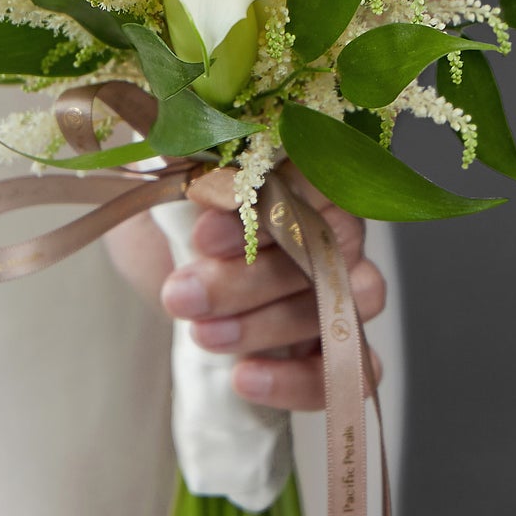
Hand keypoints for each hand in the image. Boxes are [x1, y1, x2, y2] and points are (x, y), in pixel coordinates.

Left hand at [103, 166, 385, 411]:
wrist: (167, 282)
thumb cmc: (172, 222)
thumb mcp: (160, 186)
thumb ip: (174, 158)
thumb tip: (166, 134)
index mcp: (305, 175)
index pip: (316, 178)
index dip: (266, 207)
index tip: (202, 231)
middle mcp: (337, 228)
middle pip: (326, 250)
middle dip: (248, 278)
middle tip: (184, 293)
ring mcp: (344, 291)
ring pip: (343, 308)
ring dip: (272, 326)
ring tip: (203, 335)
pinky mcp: (338, 350)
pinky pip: (356, 373)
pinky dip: (304, 381)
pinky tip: (245, 378)